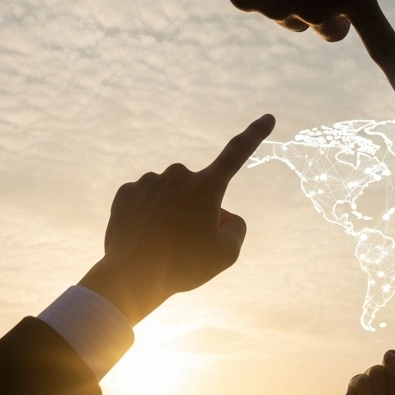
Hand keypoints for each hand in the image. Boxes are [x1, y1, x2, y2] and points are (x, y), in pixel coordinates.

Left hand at [78, 114, 274, 324]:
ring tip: (162, 244)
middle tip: (187, 242)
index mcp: (206, 186)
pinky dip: (147, 216)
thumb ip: (236, 229)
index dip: (255, 135)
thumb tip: (223, 214)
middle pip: (198, 191)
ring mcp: (149, 181)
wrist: (130, 276)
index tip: (268, 117)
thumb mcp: (226, 254)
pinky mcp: (126, 192)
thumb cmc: (183, 266)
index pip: (237, 153)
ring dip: (170, 213)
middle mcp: (178, 175)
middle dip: (198, 209)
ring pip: (170, 196)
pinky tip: (144, 237)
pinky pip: (146, 201)